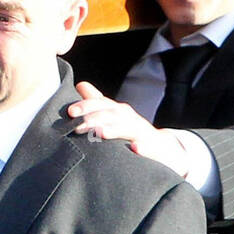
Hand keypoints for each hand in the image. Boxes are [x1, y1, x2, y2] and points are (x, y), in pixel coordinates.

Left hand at [68, 82, 187, 172]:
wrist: (164, 148)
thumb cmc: (132, 131)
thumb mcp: (115, 115)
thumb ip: (97, 102)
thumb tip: (80, 85)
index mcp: (118, 111)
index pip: (102, 104)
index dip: (86, 106)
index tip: (70, 112)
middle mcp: (130, 119)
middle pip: (113, 115)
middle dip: (95, 118)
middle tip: (77, 126)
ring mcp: (143, 133)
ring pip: (129, 129)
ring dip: (115, 129)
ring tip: (100, 133)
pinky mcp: (155, 148)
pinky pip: (150, 148)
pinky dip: (143, 148)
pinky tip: (135, 149)